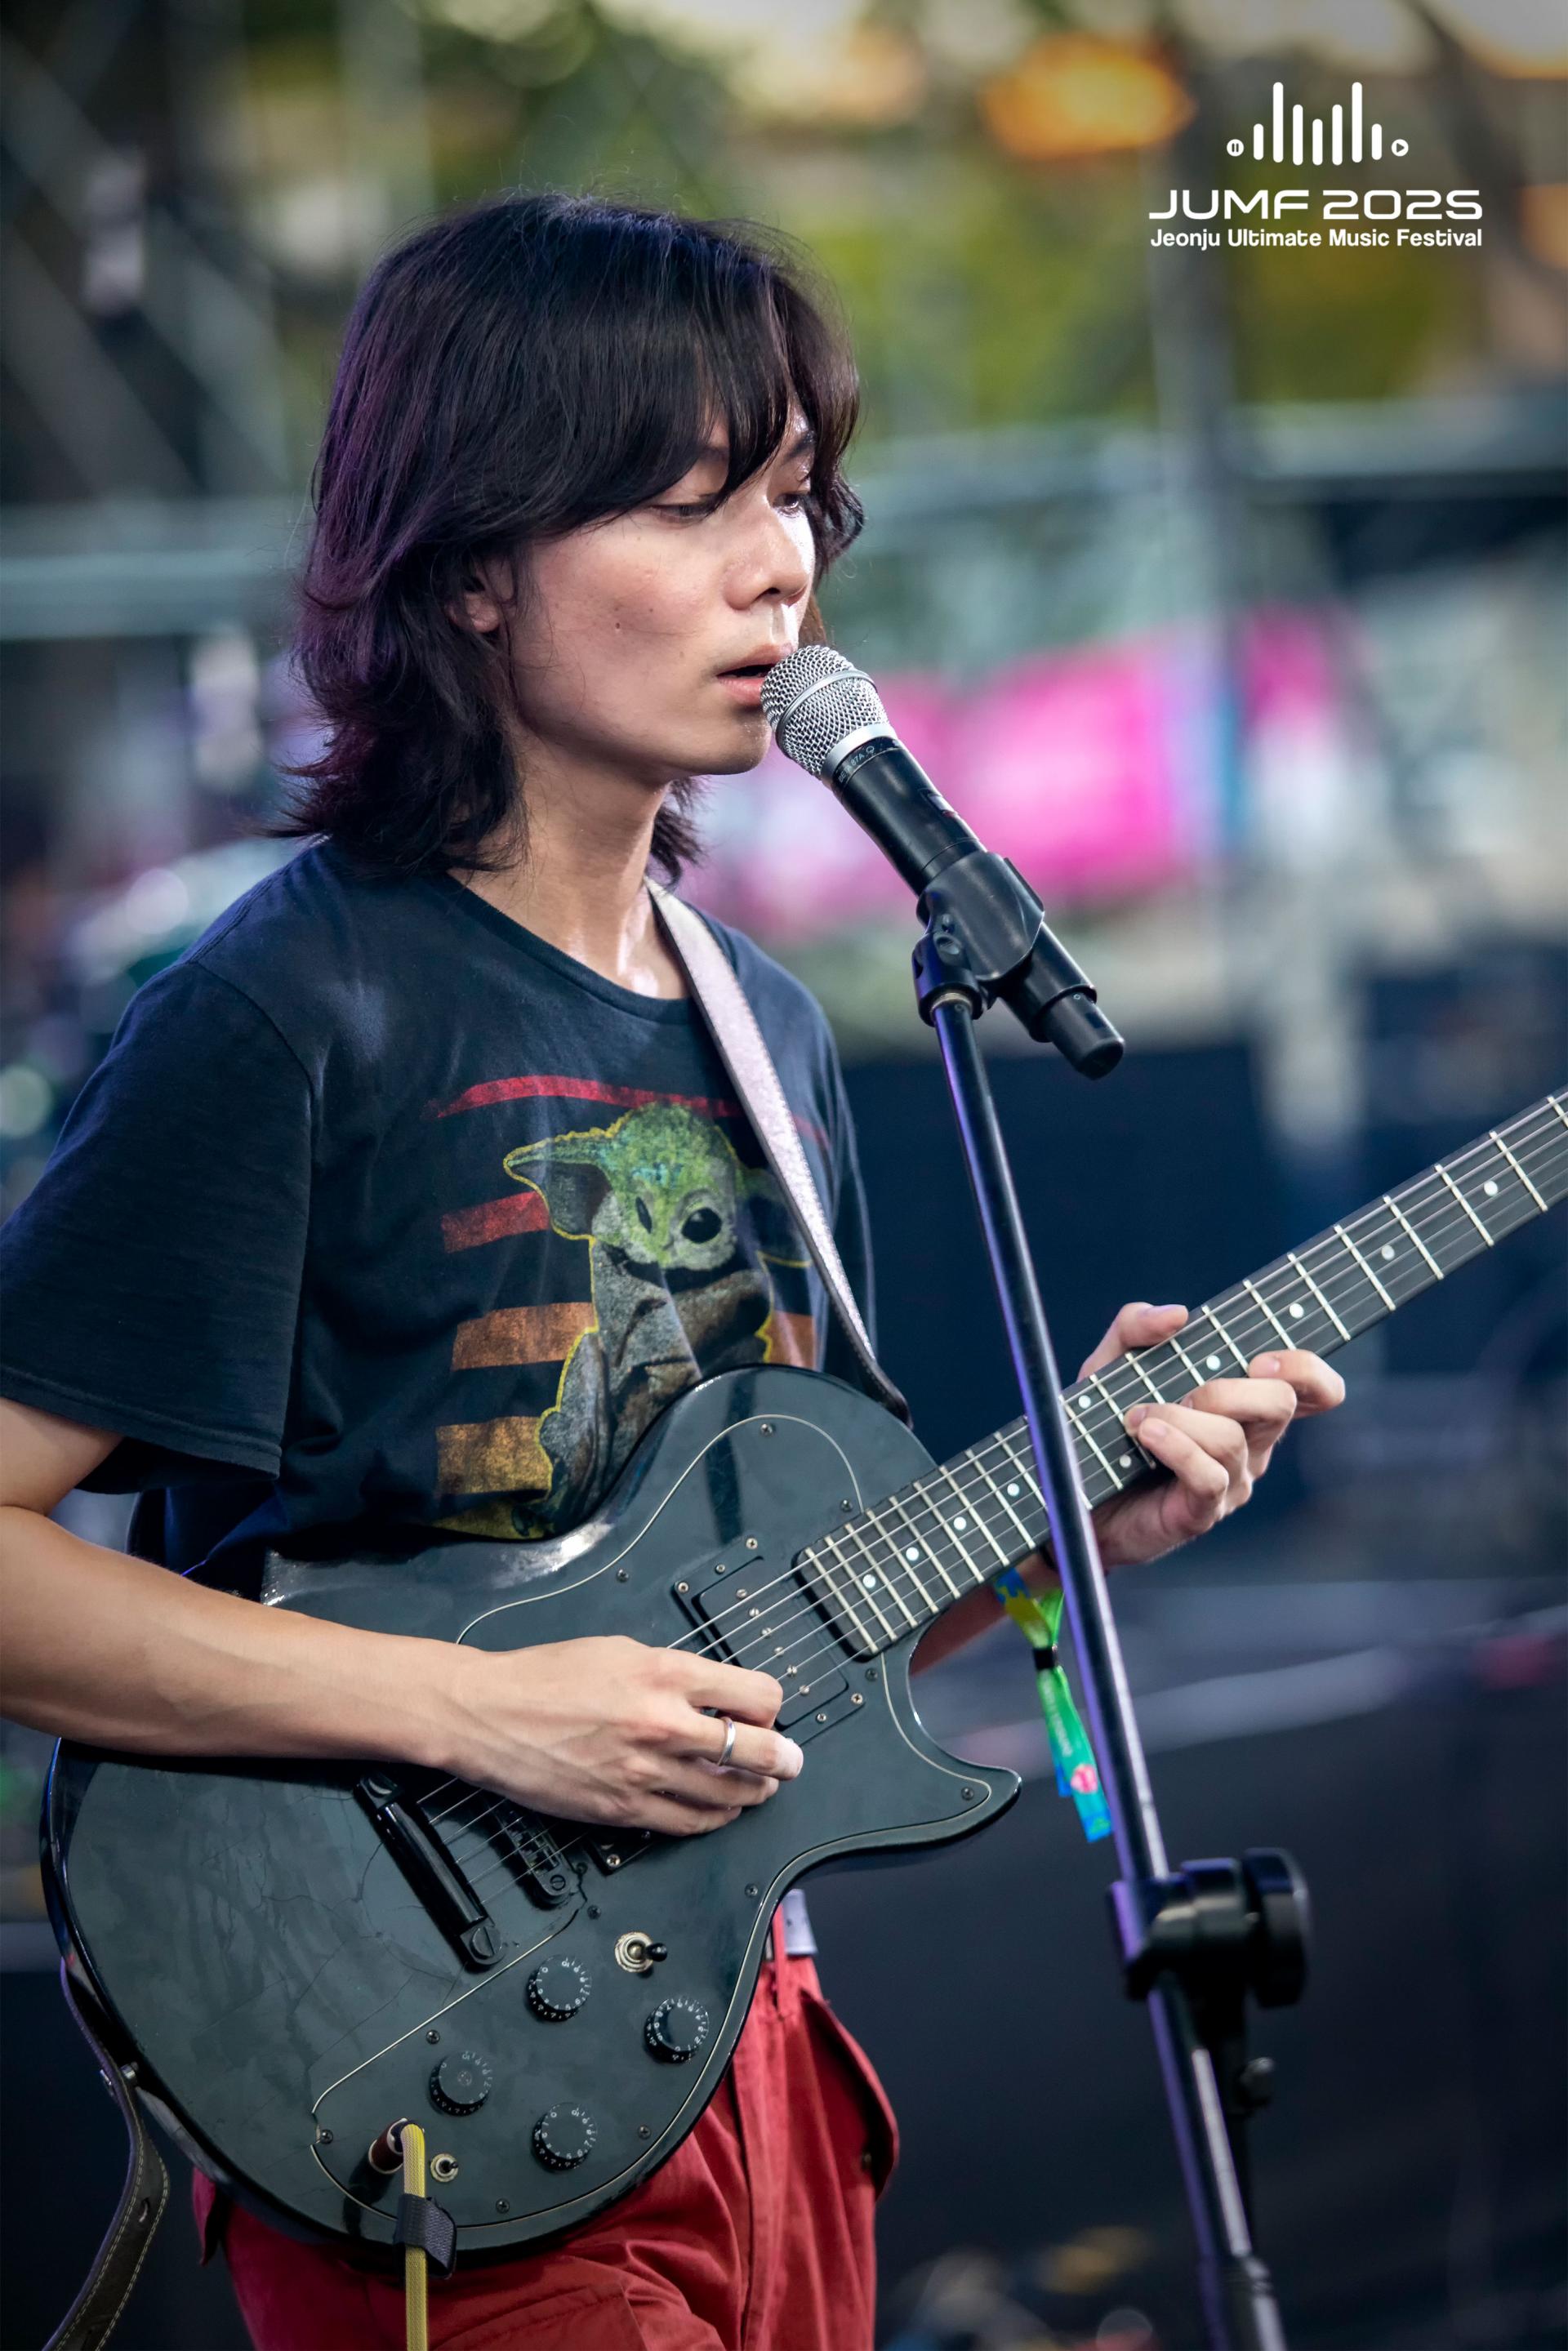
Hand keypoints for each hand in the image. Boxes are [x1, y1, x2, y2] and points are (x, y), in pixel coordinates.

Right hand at [442, 1635, 802, 1835]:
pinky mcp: (623, 1809)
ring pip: (728, 1793)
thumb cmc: (546, 1676)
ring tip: (761, 1788)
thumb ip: (673, 1673)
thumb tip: (715, 1695)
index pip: (755, 1694)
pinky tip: (722, 1810)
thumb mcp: (621, 1649)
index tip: (769, 1711)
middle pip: (755, 1749)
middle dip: (783, 1758)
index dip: (771, 1706)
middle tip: (792, 1761)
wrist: (488, 1713)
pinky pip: (689, 1822)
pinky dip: (715, 1818)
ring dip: (754, 1792)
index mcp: (665, 1672)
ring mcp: (644, 1771)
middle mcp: (663, 1723)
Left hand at [1079, 1301, 1345, 1569]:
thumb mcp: (1112, 1364)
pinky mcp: (1201, 1511)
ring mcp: (1231, 1481)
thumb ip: (1136, 1327)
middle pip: (1280, 1403)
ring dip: (1181, 1417)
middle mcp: (1251, 1443)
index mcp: (1246, 1405)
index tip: (1259, 1359)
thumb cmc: (1105, 1424)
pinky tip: (1147, 1434)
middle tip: (1184, 1390)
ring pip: (1233, 1438)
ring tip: (1137, 1417)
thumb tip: (1177, 1314)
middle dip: (1230, 1388)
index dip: (1307, 1370)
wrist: (1072, 1493)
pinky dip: (1177, 1447)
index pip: (1314, 1390)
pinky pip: (1209, 1476)